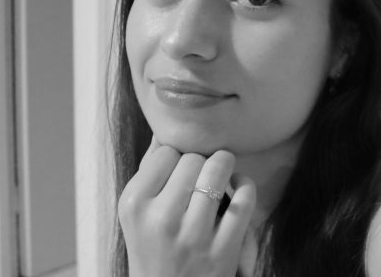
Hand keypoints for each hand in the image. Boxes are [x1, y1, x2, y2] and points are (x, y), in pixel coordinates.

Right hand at [118, 137, 256, 276]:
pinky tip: (239, 187)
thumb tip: (166, 129)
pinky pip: (245, 199)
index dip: (178, 157)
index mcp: (134, 204)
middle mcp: (161, 219)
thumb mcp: (136, 212)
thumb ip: (149, 171)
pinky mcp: (223, 250)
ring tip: (222, 173)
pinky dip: (246, 185)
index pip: (167, 151)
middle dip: (201, 162)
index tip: (181, 170)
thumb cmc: (153, 248)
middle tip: (201, 176)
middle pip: (194, 158)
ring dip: (225, 165)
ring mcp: (194, 236)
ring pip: (218, 169)